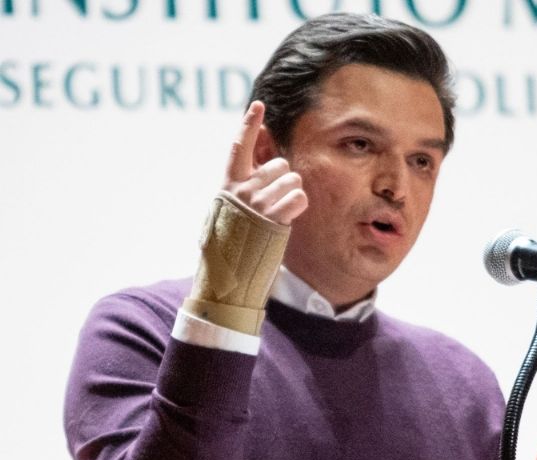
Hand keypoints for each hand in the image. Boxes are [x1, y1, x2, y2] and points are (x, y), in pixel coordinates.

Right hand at [224, 101, 307, 224]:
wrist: (229, 268)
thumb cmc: (234, 236)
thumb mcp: (230, 205)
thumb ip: (243, 181)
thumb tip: (258, 150)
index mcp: (229, 184)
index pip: (238, 146)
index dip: (248, 124)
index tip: (259, 105)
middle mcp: (242, 190)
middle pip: (281, 165)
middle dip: (284, 179)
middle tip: (273, 200)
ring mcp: (257, 204)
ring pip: (293, 180)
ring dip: (292, 194)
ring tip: (278, 212)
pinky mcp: (273, 218)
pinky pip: (300, 197)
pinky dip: (298, 206)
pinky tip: (286, 217)